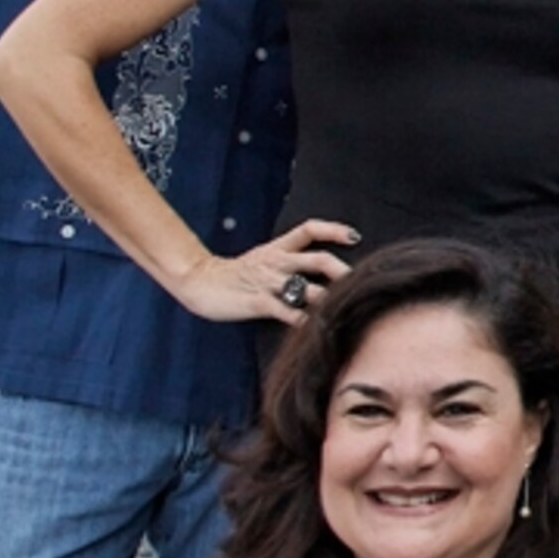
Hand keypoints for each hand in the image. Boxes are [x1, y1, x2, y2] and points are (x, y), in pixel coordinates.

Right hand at [171, 219, 358, 324]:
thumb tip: (318, 274)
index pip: (309, 230)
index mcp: (277, 249)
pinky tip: (316, 327)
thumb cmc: (233, 275)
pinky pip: (286, 310)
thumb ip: (287, 263)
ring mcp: (267, 282)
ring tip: (344, 308)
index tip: (354, 236)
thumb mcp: (262, 260)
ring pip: (306, 286)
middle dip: (341, 271)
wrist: (198, 282)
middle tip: (361, 282)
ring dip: (327, 298)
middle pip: (317, 259)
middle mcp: (276, 262)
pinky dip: (303, 319)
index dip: (333, 230)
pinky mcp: (258, 301)